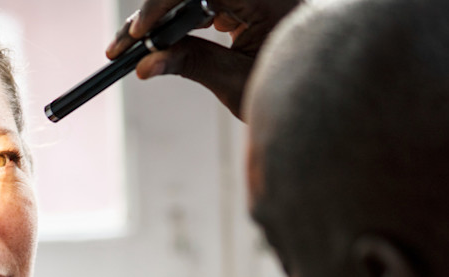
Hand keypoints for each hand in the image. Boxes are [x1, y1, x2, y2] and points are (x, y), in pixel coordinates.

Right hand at [105, 0, 298, 119]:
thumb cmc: (291, 90)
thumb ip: (190, 64)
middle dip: (155, 13)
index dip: (161, 6)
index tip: (139, 34)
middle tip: (125, 44)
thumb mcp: (236, 80)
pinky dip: (184, 17)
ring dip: (165, 16)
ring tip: (140, 46)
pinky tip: (171, 38)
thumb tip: (144, 65)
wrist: (323, 96)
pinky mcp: (248, 0)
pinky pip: (207, 0)